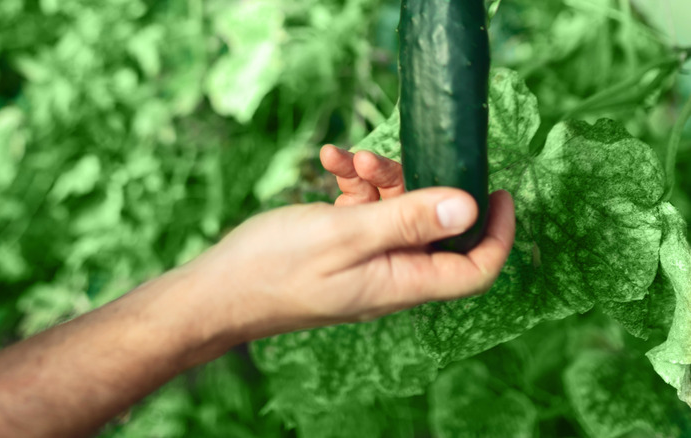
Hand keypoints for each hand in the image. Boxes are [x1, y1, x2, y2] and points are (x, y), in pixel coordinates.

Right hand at [185, 145, 515, 339]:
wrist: (220, 289)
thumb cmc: (276, 268)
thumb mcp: (346, 235)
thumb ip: (408, 220)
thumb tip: (470, 208)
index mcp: (403, 282)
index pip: (474, 267)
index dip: (496, 232)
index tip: (498, 191)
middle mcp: (391, 274)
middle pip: (432, 226)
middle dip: (414, 184)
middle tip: (377, 162)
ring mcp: (366, 260)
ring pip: (396, 211)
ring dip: (376, 178)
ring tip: (342, 160)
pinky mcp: (343, 246)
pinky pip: (364, 210)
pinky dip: (352, 184)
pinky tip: (327, 163)